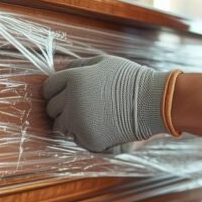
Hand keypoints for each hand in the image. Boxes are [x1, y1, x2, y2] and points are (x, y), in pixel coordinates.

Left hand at [42, 55, 169, 151]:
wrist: (153, 102)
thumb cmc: (129, 79)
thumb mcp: (103, 62)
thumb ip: (78, 66)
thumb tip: (59, 72)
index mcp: (74, 78)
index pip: (48, 88)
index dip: (55, 91)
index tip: (65, 94)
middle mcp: (72, 99)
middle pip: (52, 108)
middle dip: (62, 107)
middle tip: (82, 107)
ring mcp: (79, 121)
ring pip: (60, 126)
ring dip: (70, 123)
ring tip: (90, 117)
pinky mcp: (88, 138)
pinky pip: (75, 139)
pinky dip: (83, 135)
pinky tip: (100, 126)